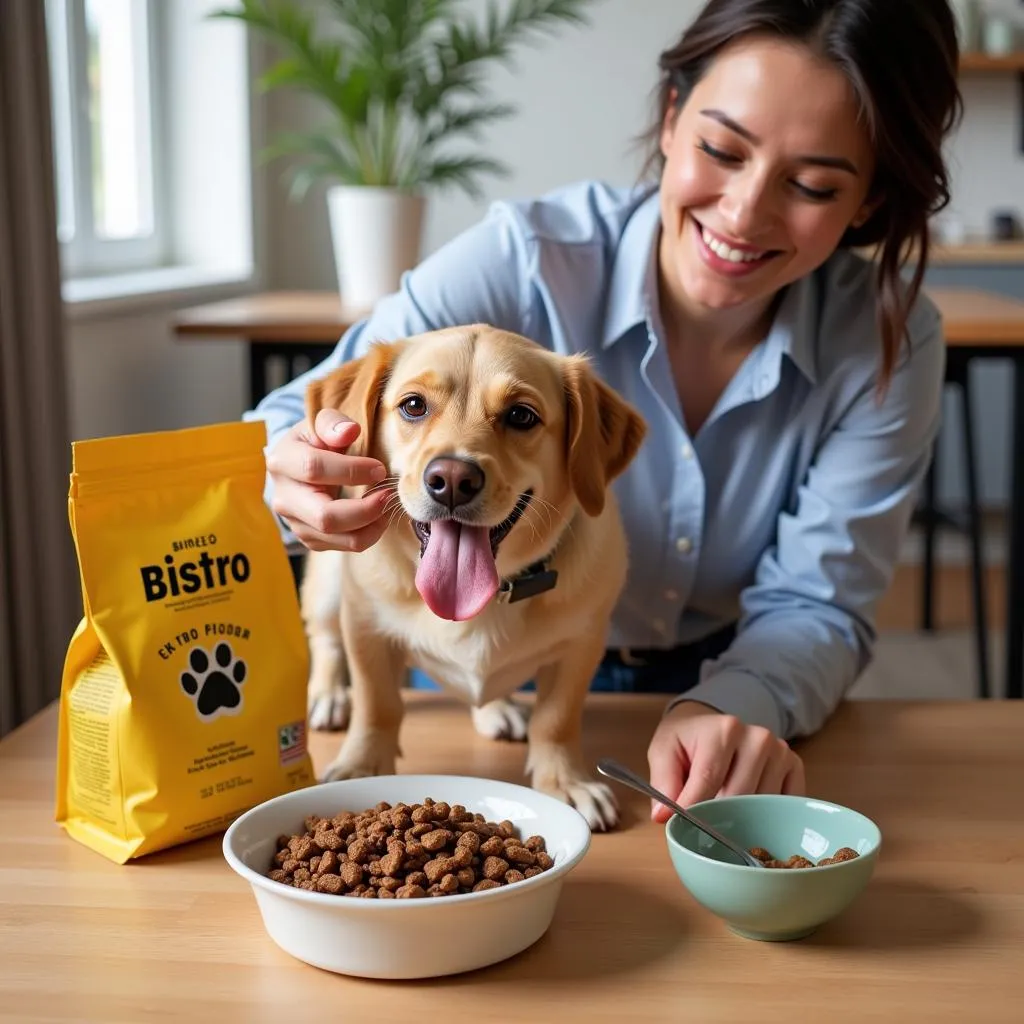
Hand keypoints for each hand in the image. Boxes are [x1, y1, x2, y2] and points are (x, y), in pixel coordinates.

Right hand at [265, 409, 392, 552]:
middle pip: (325, 516)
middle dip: (364, 510)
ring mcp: (294, 522)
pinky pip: (342, 546)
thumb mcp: (320, 423)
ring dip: (370, 525)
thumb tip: (349, 431)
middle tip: (387, 495)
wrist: (298, 466)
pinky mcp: (309, 538)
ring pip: (336, 536)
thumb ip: (333, 423)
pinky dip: (367, 534)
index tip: (379, 468)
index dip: (352, 470)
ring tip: (386, 505)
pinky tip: (376, 516)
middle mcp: (284, 498)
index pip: (314, 469)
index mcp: (282, 462)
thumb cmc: (315, 441)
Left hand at [646, 701, 804, 822]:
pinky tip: (750, 812)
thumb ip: (663, 782)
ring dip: (742, 816)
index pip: (709, 779)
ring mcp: (780, 751)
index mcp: (724, 729)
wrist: (708, 725)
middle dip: (717, 815)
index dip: (693, 808)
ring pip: (762, 806)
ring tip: (724, 809)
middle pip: (738, 796)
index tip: (681, 827)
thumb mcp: (663, 752)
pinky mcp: (794, 766)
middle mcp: (758, 737)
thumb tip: (663, 816)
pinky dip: (767, 816)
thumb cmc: (686, 742)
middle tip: (703, 822)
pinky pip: (784, 805)